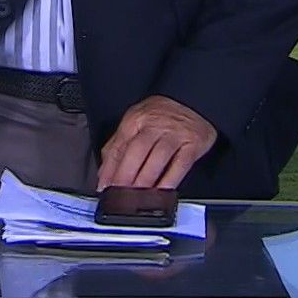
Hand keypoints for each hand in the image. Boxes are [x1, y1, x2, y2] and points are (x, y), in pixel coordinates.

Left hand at [97, 95, 217, 190]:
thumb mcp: (136, 122)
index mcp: (136, 119)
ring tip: (137, 196)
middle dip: (126, 174)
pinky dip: (170, 180)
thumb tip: (104, 174)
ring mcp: (175, 134)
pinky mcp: (193, 144)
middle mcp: (155, 125)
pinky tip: (162, 192)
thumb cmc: (161, 116)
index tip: (105, 186)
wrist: (193, 101)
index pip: (119, 145)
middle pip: (137, 150)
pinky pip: (180, 164)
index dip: (110, 168)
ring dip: (145, 179)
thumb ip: (118, 146)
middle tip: (119, 193)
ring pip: (157, 158)